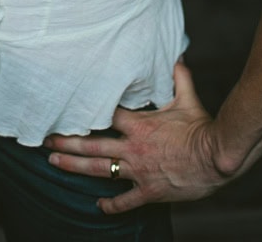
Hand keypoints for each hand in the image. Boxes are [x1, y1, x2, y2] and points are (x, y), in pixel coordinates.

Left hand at [44, 63, 228, 213]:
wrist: (216, 160)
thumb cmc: (202, 128)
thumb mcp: (188, 99)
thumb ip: (178, 76)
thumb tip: (177, 54)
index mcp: (139, 124)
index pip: (105, 113)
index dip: (86, 109)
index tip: (66, 105)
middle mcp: (133, 148)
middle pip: (92, 144)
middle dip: (66, 141)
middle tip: (45, 139)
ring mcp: (138, 171)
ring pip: (99, 170)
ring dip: (74, 167)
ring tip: (53, 163)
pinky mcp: (148, 191)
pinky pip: (125, 201)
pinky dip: (111, 205)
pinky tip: (98, 206)